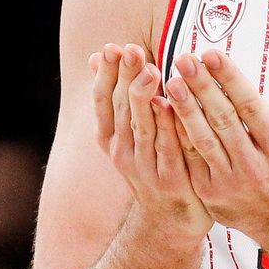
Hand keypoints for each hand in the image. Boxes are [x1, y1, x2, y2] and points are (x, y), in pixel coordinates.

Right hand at [90, 44, 209, 243]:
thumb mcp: (129, 134)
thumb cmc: (153, 166)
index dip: (107, 74)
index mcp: (110, 139)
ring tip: (150, 70)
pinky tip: (170, 106)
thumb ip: (119, 97)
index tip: (112, 47)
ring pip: (141, 127)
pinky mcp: (171, 180)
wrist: (169, 221)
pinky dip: (167, 128)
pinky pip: (169, 149)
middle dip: (126, 77)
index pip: (103, 101)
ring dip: (144, 98)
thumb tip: (97, 56)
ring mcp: (145, 168)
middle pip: (122, 109)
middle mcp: (123, 153)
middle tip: (132, 49)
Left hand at [165, 50, 268, 241]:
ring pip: (202, 140)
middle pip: (223, 120)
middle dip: (202, 87)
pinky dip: (177, 134)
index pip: (252, 107)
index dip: (230, 79)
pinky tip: (166, 111)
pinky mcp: (209, 193)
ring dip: (184, 109)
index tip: (212, 54)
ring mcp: (229, 183)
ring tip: (171, 81)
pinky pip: (190, 158)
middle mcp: (254, 167)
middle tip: (184, 60)